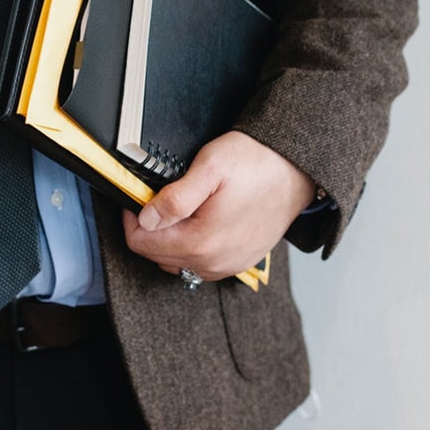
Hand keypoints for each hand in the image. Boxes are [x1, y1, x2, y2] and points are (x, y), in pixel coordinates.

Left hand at [122, 131, 315, 280]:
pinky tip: (197, 220)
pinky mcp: (239, 262)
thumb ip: (174, 198)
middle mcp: (214, 263)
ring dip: (168, 238)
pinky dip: (189, 245)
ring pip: (176, 261)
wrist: (297, 168)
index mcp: (201, 243)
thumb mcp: (208, 169)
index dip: (133, 218)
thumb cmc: (256, 163)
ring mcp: (228, 265)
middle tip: (159, 198)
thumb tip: (146, 218)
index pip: (141, 244)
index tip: (139, 197)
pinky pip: (199, 263)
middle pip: (156, 255)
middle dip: (150, 227)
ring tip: (180, 207)